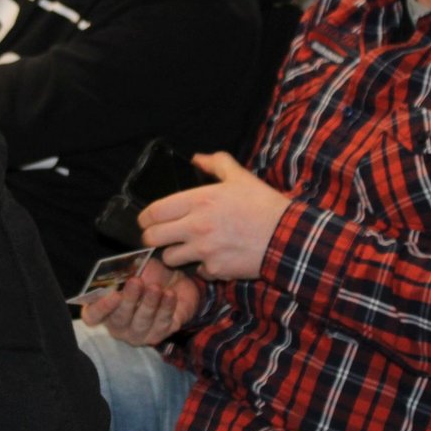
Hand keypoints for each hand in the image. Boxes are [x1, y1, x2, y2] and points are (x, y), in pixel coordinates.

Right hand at [81, 259, 198, 345]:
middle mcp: (118, 326)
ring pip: (141, 323)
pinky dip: (166, 307)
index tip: (113, 293)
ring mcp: (138, 334)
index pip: (93, 315)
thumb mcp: (136, 267)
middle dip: (128, 300)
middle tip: (136, 282)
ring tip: (155, 287)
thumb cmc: (148, 274)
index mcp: (104, 309)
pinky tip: (169, 294)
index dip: (101, 307)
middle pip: (118, 320)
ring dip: (148, 303)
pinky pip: (162, 323)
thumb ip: (126, 270)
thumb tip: (124, 270)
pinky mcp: (159, 334)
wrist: (175, 281)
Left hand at [139, 152, 290, 280]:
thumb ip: (215, 163)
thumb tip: (196, 158)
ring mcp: (204, 251)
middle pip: (153, 238)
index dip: (144, 218)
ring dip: (174, 254)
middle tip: (159, 236)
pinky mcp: (215, 270)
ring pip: (170, 258)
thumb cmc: (263, 204)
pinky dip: (203, 267)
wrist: (286, 236)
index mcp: (198, 200)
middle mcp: (196, 226)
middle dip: (151, 237)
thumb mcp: (240, 176)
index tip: (146, 220)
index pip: (154, 212)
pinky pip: (198, 272)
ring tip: (185, 249)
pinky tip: (213, 258)